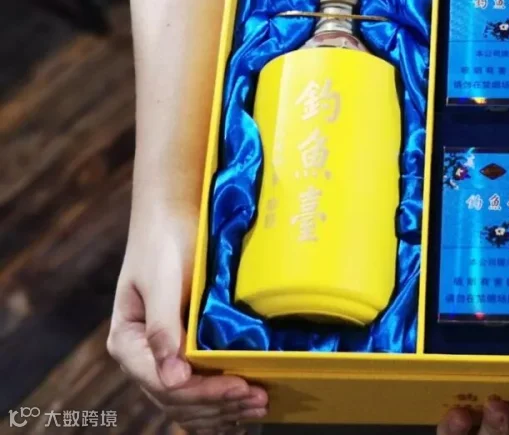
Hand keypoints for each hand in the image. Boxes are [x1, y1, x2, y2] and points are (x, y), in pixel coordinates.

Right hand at [107, 203, 267, 432]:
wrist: (172, 219)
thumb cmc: (165, 244)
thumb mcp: (163, 282)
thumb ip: (163, 328)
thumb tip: (172, 379)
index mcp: (127, 343)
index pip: (163, 384)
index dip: (203, 392)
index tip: (239, 387)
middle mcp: (143, 357)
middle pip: (177, 399)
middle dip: (219, 405)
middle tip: (260, 400)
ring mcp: (163, 358)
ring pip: (188, 402)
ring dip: (223, 410)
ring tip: (260, 404)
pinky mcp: (184, 352)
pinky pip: (198, 389)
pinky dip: (220, 402)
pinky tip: (245, 404)